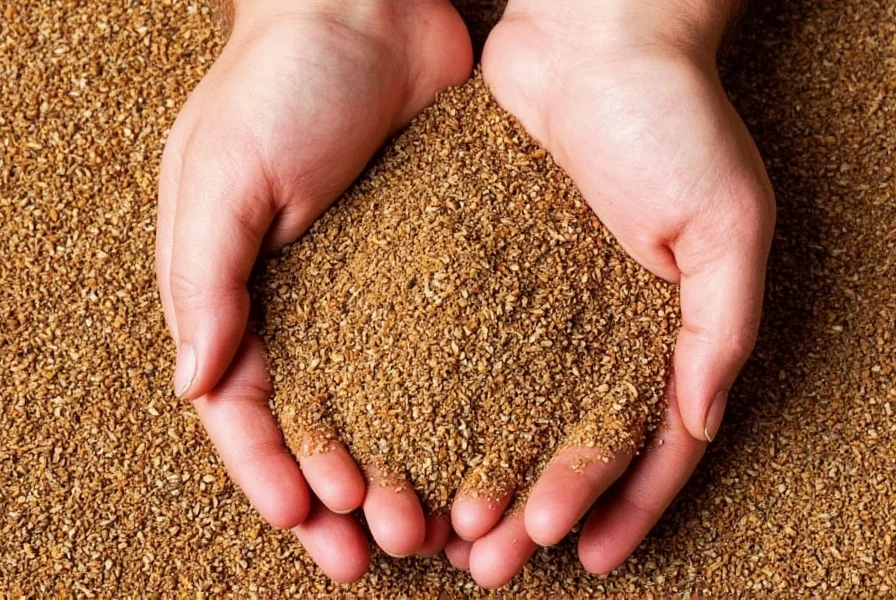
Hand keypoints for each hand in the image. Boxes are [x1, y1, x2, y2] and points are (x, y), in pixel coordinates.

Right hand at [155, 0, 471, 580]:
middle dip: (349, 493)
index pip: (245, 409)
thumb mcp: (222, 176)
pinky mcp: (435, 267)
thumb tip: (194, 387)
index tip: (309, 523)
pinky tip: (485, 446)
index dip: (272, 472)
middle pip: (322, 426)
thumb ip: (204, 281)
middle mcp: (305, 305)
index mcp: (239, 293)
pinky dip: (458, 406)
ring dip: (410, 467)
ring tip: (443, 521)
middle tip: (391, 545)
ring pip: (389, 406)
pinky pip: (445, 350)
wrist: (370, 9)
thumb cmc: (279, 83)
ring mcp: (373, 292)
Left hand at [446, 0, 774, 585]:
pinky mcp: (474, 265)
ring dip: (470, 473)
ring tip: (435, 529)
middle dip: (527, 508)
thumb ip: (721, 328)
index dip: (617, 501)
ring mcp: (529, 301)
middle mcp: (590, 327)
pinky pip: (451, 345)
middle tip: (488, 564)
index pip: (643, 441)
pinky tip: (400, 442)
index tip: (579, 550)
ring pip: (498, 410)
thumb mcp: (728, 224)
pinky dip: (429, 399)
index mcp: (658, 331)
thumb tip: (700, 424)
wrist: (590, 35)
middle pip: (558, 442)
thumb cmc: (672, 119)